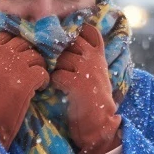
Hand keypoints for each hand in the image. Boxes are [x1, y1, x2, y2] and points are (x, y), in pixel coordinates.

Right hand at [0, 32, 49, 147]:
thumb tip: (14, 51)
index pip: (7, 35)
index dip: (17, 44)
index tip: (21, 54)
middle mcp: (1, 55)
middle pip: (24, 43)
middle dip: (31, 55)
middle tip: (32, 68)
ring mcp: (15, 66)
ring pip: (37, 56)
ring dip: (39, 67)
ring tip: (36, 81)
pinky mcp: (27, 80)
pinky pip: (43, 72)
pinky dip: (44, 81)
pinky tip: (39, 90)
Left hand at [51, 24, 121, 153]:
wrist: (100, 123)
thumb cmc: (93, 98)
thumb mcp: (95, 72)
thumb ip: (84, 56)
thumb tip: (63, 43)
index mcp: (98, 55)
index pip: (88, 30)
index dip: (76, 31)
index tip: (68, 40)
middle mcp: (93, 59)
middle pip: (69, 42)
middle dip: (60, 52)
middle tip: (59, 66)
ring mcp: (86, 70)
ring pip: (60, 59)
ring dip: (55, 69)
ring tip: (61, 82)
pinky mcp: (78, 83)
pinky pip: (56, 75)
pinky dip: (53, 83)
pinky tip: (58, 90)